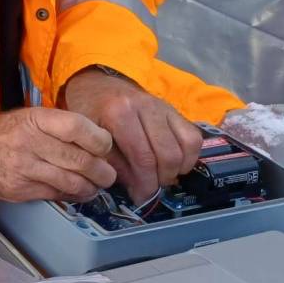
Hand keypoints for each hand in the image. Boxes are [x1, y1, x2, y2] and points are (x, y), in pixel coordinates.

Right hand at [0, 107, 116, 202]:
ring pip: (71, 182)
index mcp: (34, 119)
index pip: (77, 127)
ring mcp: (24, 168)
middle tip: (109, 174)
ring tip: (97, 186)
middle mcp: (30, 143)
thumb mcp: (29, 116)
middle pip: (79, 159)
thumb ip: (59, 126)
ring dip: (91, 187)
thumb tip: (97, 140)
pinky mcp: (20, 189)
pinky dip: (72, 195)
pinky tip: (78, 192)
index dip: (99, 139)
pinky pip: (56, 194)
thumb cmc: (3, 132)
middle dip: (102, 171)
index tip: (106, 146)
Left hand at [62, 68, 201, 203]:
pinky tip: (175, 165)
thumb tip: (136, 188)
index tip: (141, 197)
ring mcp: (162, 106)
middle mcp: (144, 107)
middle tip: (150, 189)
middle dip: (161, 179)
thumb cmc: (90, 112)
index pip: (142, 157)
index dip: (145, 183)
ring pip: (185, 145)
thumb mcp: (90, 137)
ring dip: (176, 169)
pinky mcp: (174, 109)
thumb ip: (112, 162)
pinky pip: (193, 136)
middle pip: (167, 154)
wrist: (97, 85)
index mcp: (119, 113)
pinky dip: (189, 156)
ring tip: (161, 177)